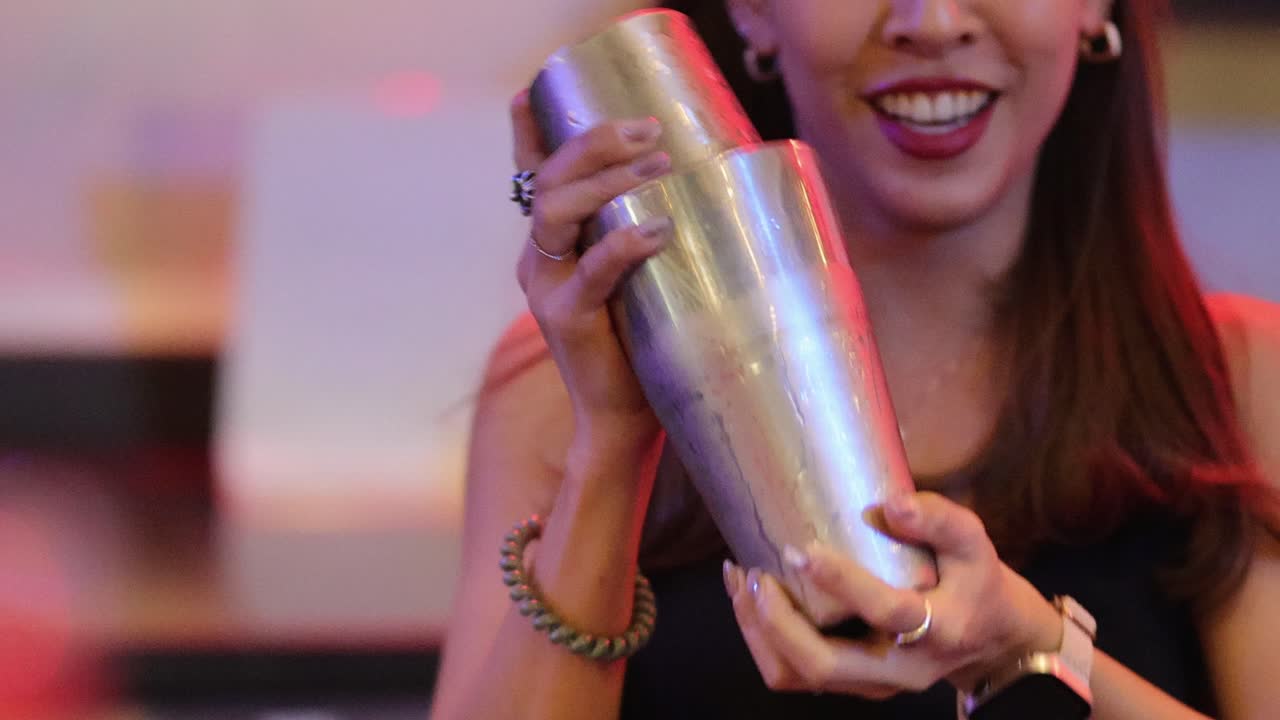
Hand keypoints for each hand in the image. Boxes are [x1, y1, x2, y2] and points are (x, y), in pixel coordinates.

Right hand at [509, 90, 671, 456]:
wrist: (624, 415)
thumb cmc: (642, 338)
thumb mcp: (637, 274)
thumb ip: (641, 232)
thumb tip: (693, 183)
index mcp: (551, 244)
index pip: (534, 176)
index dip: (528, 131)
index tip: (530, 89)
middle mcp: (539, 258)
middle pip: (549, 180)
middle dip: (595, 143)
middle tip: (650, 130)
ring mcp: (547, 286)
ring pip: (558, 211)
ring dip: (609, 180)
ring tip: (659, 166)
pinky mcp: (567, 316)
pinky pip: (591, 267)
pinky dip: (625, 243)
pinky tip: (659, 229)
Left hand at [722, 492, 1063, 698]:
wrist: (990, 642)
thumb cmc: (975, 583)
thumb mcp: (974, 545)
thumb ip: (940, 520)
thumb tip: (890, 504)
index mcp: (938, 630)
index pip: (887, 613)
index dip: (842, 583)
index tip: (801, 550)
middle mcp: (899, 669)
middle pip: (824, 664)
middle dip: (778, 623)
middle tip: (754, 574)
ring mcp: (871, 683)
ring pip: (799, 675)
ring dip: (759, 632)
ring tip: (741, 580)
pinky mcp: (850, 683)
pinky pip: (794, 673)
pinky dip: (763, 638)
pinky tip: (748, 596)